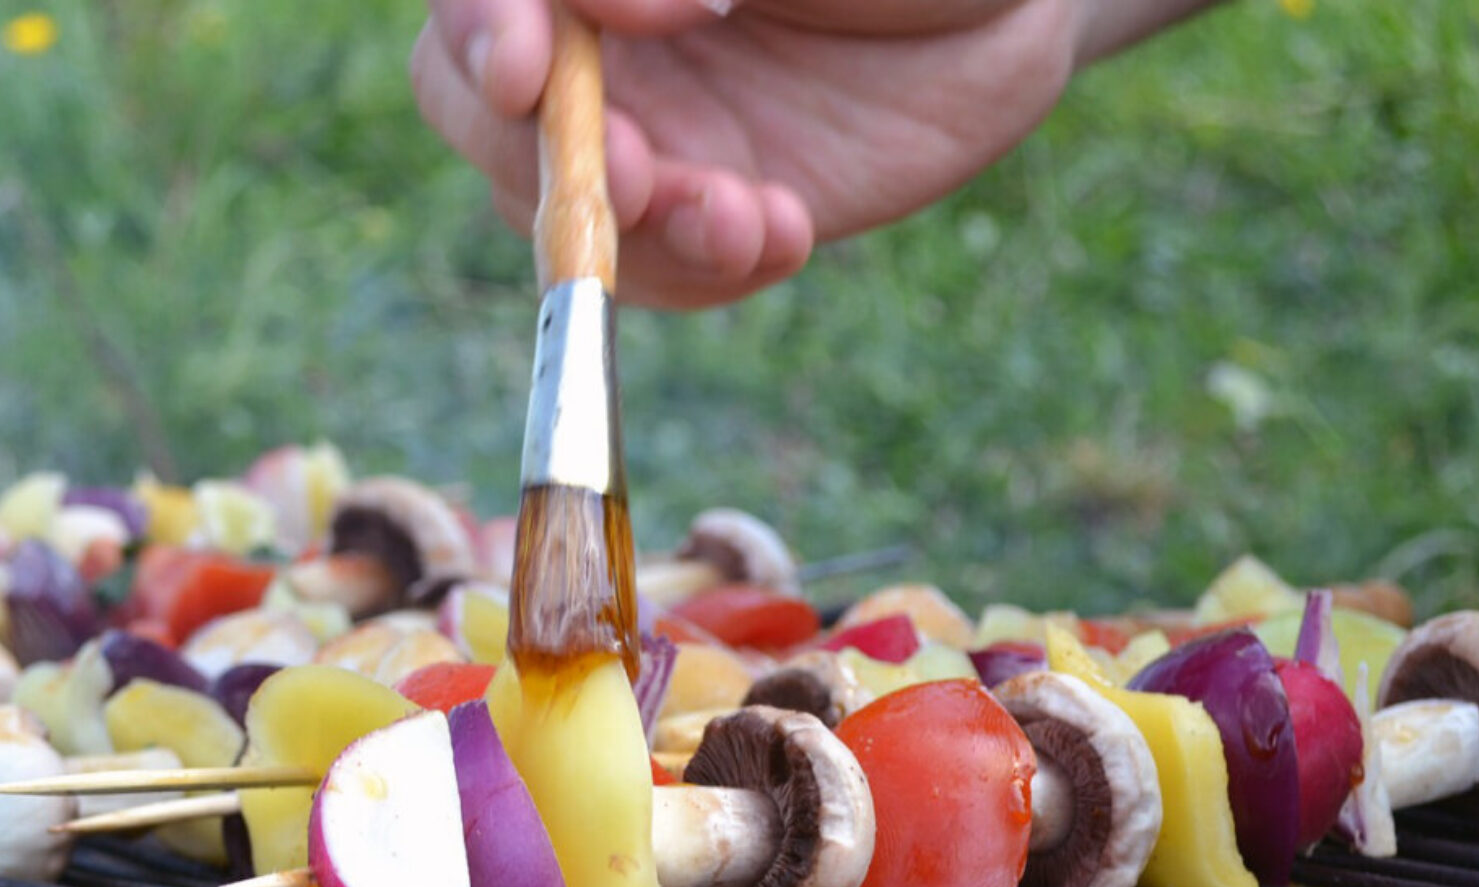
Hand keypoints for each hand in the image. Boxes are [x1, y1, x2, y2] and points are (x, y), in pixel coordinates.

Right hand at [412, 0, 1089, 307]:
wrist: (1010, 7)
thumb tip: (622, 10)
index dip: (481, 29)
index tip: (527, 68)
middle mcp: (582, 38)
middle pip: (468, 101)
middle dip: (543, 151)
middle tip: (637, 172)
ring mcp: (634, 127)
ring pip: (551, 202)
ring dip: (639, 229)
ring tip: (748, 214)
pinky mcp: (698, 208)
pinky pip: (652, 270)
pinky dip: (705, 268)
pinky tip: (782, 231)